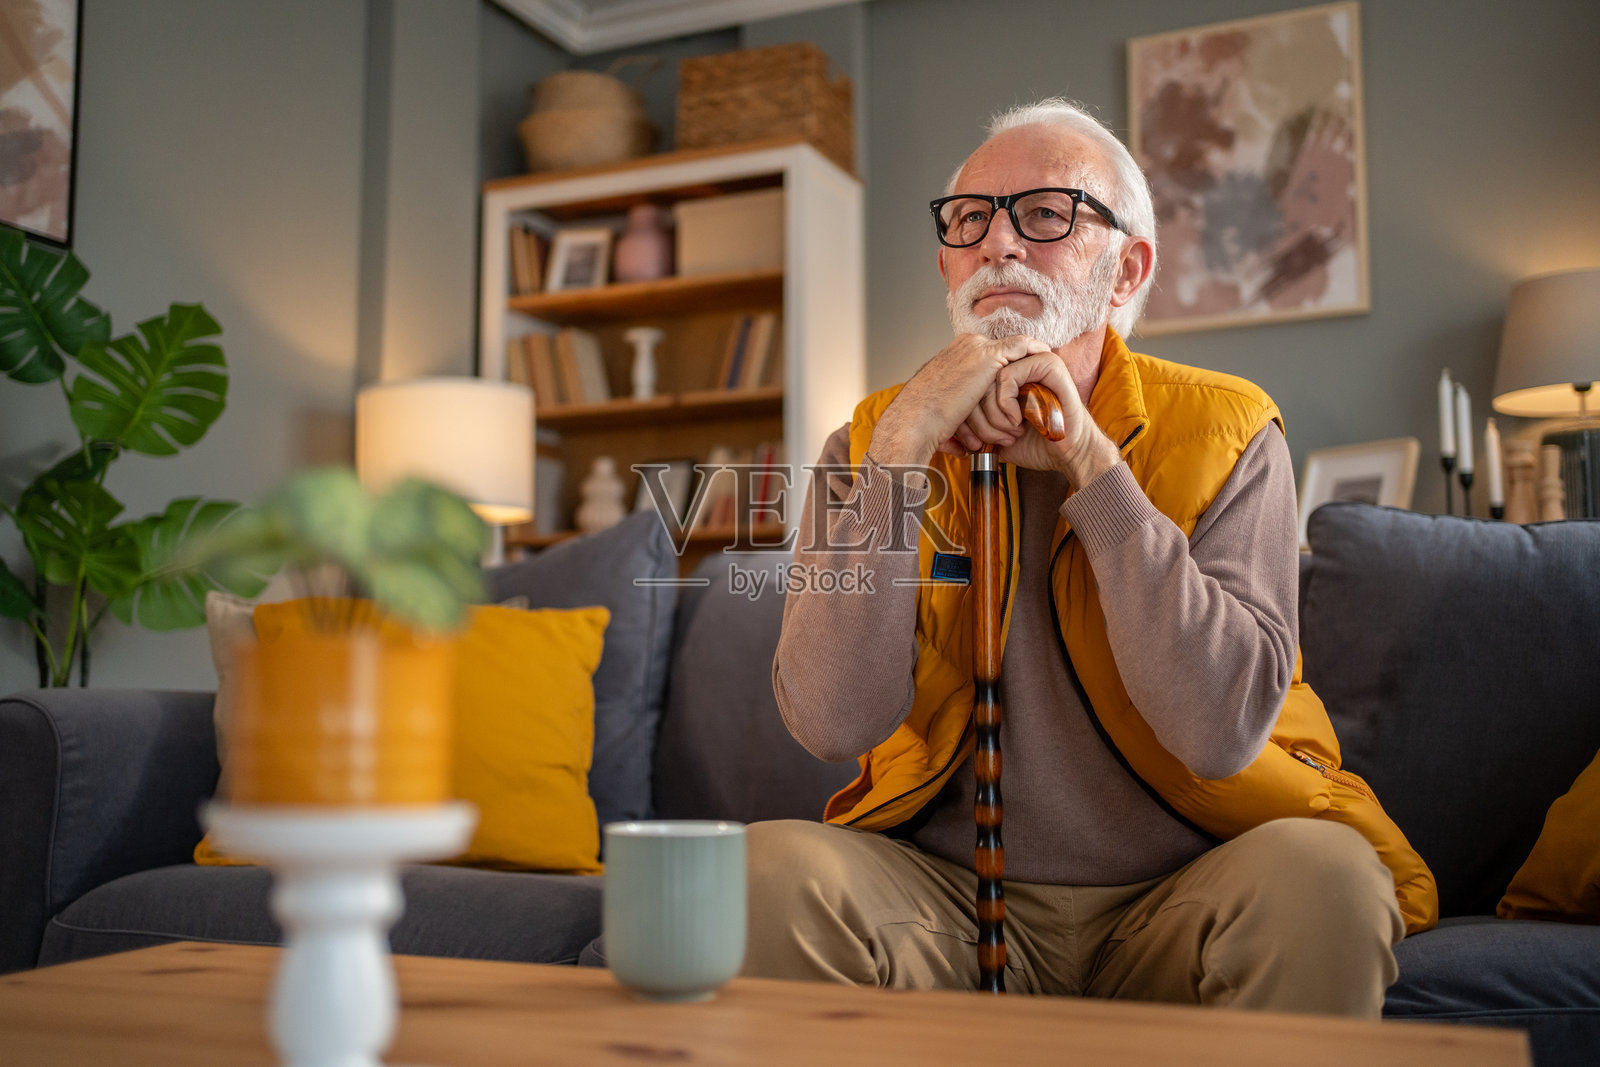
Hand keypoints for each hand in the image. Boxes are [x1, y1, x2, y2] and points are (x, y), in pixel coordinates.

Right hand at [871, 333, 1052, 465]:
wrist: (915, 420)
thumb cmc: (925, 422)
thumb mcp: (947, 408)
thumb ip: (963, 407)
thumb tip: (967, 433)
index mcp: (956, 355)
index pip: (991, 356)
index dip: (1009, 371)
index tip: (1023, 383)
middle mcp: (966, 346)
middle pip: (1005, 351)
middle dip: (1023, 365)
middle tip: (1040, 375)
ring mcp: (977, 348)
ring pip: (1015, 351)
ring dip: (1029, 365)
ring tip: (1045, 374)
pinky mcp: (988, 357)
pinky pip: (1023, 347)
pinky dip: (1036, 352)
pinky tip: (1048, 358)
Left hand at [977, 352, 1121, 487]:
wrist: (1069, 455)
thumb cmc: (1038, 444)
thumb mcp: (997, 433)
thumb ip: (977, 421)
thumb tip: (950, 423)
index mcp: (1009, 378)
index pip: (972, 385)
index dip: (967, 414)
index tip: (974, 442)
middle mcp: (1020, 364)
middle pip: (977, 380)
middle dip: (978, 417)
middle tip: (993, 439)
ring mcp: (1034, 360)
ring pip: (989, 377)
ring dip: (993, 412)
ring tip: (1008, 431)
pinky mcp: (1048, 364)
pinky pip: (1008, 375)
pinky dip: (1006, 403)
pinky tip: (1017, 420)